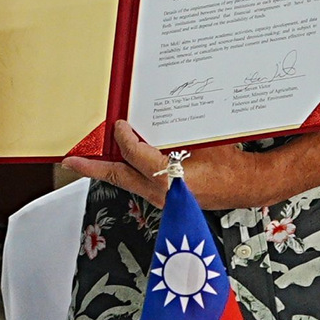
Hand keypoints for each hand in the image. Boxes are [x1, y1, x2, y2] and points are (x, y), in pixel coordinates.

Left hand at [63, 120, 281, 211]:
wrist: (247, 185)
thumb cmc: (230, 164)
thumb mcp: (201, 140)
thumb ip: (173, 132)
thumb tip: (148, 119)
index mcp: (172, 178)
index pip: (135, 155)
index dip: (124, 137)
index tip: (119, 125)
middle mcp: (163, 193)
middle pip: (120, 177)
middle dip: (93, 168)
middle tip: (72, 161)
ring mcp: (164, 200)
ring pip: (127, 182)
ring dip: (109, 170)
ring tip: (88, 161)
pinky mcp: (166, 200)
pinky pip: (139, 185)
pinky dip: (128, 173)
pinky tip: (122, 163)